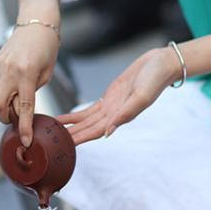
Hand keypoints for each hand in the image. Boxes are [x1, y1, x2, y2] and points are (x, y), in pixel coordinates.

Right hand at [0, 22, 59, 146]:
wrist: (36, 23)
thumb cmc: (47, 48)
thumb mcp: (46, 73)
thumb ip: (32, 92)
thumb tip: (20, 109)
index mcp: (27, 73)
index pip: (24, 107)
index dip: (24, 127)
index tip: (25, 141)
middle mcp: (9, 70)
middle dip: (6, 117)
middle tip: (17, 119)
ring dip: (2, 106)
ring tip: (14, 103)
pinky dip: (0, 94)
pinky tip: (10, 91)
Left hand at [57, 47, 179, 144]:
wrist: (161, 63)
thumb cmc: (156, 78)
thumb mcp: (142, 95)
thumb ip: (126, 113)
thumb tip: (108, 133)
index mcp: (120, 116)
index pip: (94, 132)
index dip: (78, 139)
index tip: (63, 146)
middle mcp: (113, 114)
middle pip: (86, 129)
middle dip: (69, 136)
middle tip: (49, 141)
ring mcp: (111, 106)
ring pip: (85, 121)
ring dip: (69, 127)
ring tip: (52, 131)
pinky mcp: (109, 96)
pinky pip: (89, 109)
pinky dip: (76, 115)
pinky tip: (65, 119)